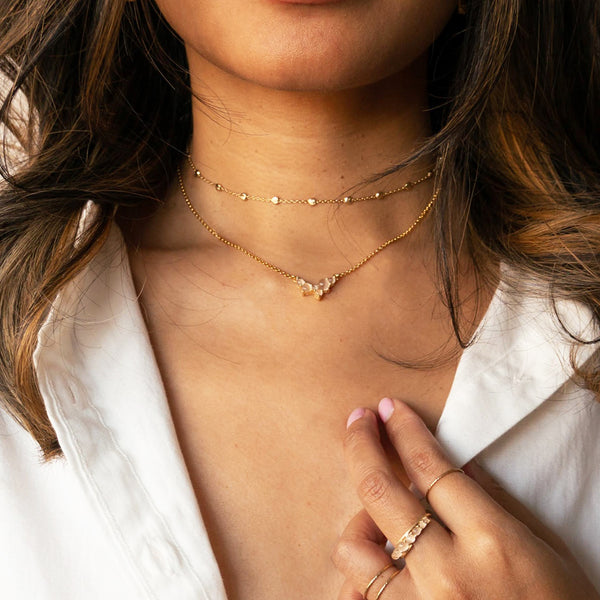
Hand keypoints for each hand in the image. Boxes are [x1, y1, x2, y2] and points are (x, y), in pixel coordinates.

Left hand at [332, 398, 598, 599]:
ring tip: (376, 519)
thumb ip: (496, 502)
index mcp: (492, 541)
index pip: (430, 467)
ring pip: (355, 547)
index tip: (390, 409)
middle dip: (361, 443)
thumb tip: (456, 464)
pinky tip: (374, 561)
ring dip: (359, 521)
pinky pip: (360, 595)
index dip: (405, 430)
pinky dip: (359, 575)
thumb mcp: (545, 549)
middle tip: (359, 419)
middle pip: (380, 490)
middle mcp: (448, 572)